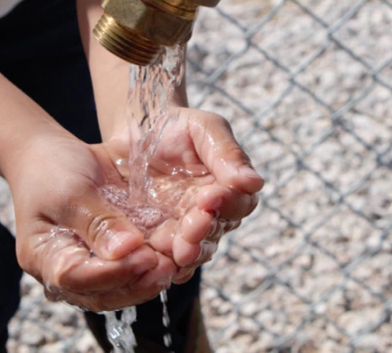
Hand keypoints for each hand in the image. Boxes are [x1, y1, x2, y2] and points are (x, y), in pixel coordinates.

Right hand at [5, 127, 176, 311]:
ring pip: (122, 285)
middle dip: (137, 284)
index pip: (76, 279)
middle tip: (166, 268)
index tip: (144, 259)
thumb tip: (126, 250)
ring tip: (176, 263)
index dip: (112, 274)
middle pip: (102, 293)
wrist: (51, 153)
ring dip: (150, 278)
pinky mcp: (115, 249)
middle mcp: (70, 268)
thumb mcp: (69, 190)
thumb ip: (96, 222)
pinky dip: (155, 259)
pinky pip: (134, 263)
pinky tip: (176, 251)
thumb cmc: (50, 169)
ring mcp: (94, 261)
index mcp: (46, 257)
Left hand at [107, 108, 264, 284]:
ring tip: (180, 248)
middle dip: (206, 230)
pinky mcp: (158, 240)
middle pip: (217, 231)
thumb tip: (255, 182)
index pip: (238, 202)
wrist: (137, 132)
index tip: (210, 196)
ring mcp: (184, 229)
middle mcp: (210, 213)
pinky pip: (168, 260)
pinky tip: (159, 263)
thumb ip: (227, 153)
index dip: (227, 202)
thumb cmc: (176, 126)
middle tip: (194, 224)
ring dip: (190, 250)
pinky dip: (167, 265)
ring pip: (196, 250)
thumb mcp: (204, 128)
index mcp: (227, 187)